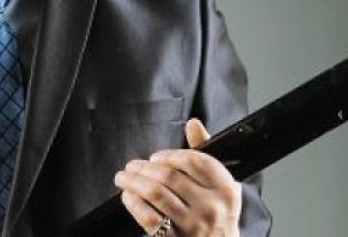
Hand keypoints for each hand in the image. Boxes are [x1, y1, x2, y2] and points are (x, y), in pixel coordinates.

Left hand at [114, 118, 241, 236]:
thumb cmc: (216, 211)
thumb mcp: (219, 183)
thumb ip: (204, 153)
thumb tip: (193, 123)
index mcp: (224, 187)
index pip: (193, 160)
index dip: (168, 155)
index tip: (154, 157)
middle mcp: (212, 206)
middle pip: (169, 175)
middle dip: (143, 167)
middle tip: (131, 165)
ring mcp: (194, 225)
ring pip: (156, 194)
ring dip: (133, 182)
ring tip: (123, 177)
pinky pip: (150, 218)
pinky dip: (134, 203)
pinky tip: (128, 196)